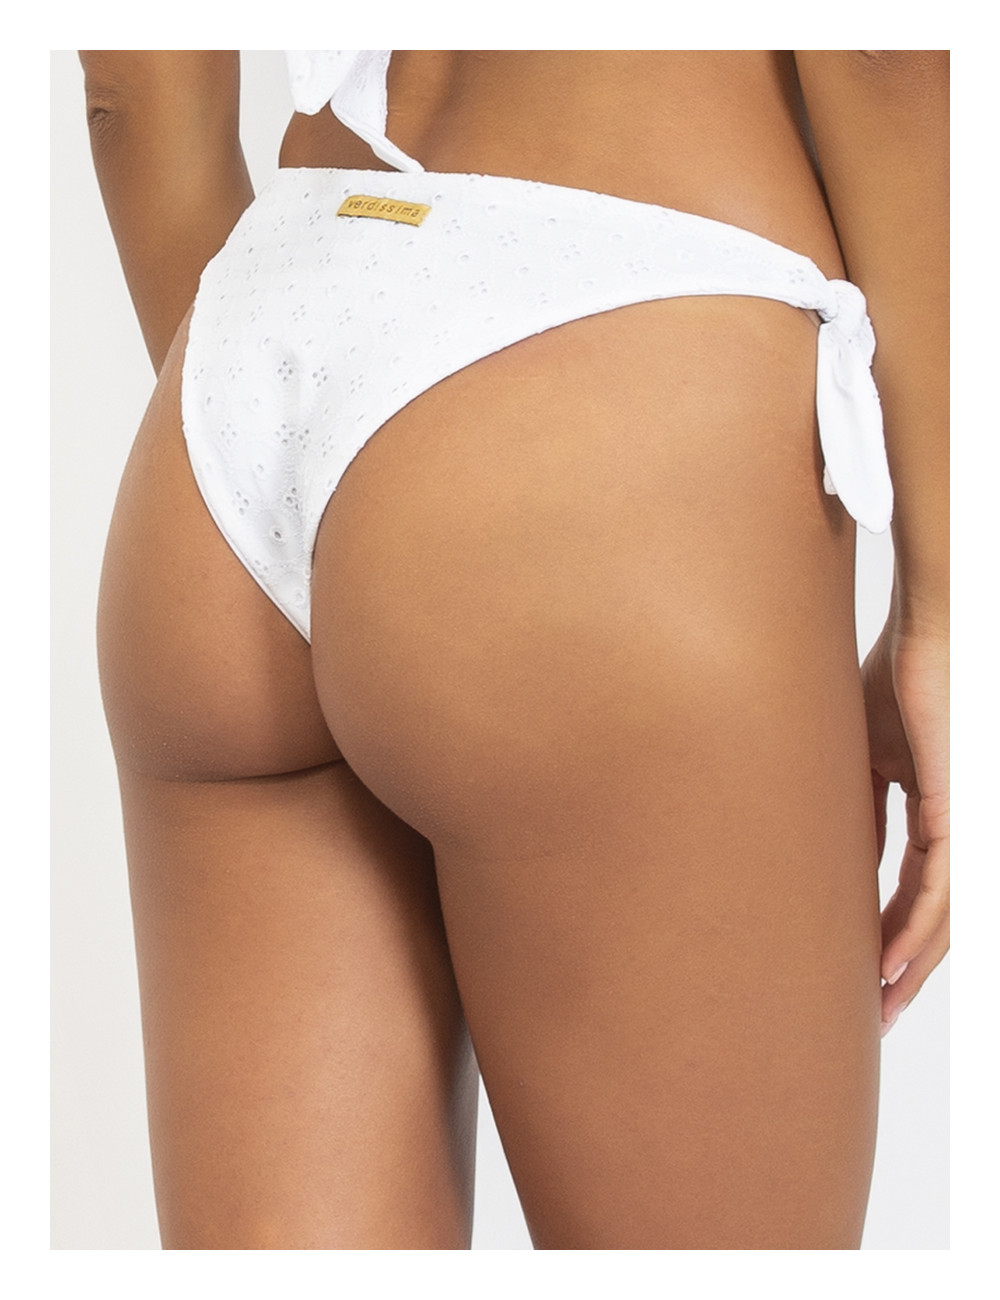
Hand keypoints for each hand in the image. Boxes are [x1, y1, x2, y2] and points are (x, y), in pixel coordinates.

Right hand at [861, 612, 948, 1034]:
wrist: (928, 630)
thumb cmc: (896, 674)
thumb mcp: (868, 756)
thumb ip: (861, 808)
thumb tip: (837, 856)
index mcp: (937, 809)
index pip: (916, 887)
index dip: (891, 930)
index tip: (862, 966)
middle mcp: (960, 824)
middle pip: (937, 914)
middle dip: (906, 966)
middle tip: (875, 1009)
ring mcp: (966, 821)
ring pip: (945, 914)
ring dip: (912, 963)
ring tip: (880, 1002)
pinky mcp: (961, 811)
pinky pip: (940, 888)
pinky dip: (915, 930)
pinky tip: (889, 962)